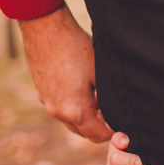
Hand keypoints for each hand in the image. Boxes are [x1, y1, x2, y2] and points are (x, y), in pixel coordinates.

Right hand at [19, 4, 112, 141]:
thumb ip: (107, 98)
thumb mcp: (100, 74)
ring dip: (85, 116)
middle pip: (82, 131)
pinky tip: (82, 88)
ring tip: (98, 98)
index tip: (122, 123)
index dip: (112, 132)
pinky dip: (72, 106)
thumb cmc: (76, 48)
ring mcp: (46, 101)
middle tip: (112, 112)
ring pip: (70, 120)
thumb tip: (115, 111)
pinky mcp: (41, 91)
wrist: (45, 28)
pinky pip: (60, 107)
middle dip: (98, 126)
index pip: (97, 136)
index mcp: (74, 110)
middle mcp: (57, 111)